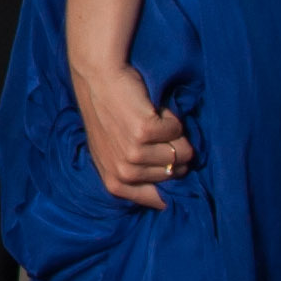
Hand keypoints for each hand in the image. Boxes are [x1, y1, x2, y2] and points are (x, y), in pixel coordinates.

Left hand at [76, 61, 193, 209]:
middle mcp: (124, 174)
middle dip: (170, 150)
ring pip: (182, 152)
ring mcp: (133, 154)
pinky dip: (170, 117)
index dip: (170, 181)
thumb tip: (166, 202)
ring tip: (148, 120)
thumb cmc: (108, 114)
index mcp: (115, 184)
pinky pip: (177, 130)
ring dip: (171, 133)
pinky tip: (150, 110)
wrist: (98, 78)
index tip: (169, 166)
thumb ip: (134, 177)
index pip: (159, 200)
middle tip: (147, 132)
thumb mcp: (112, 154)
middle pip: (176, 172)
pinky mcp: (143, 132)